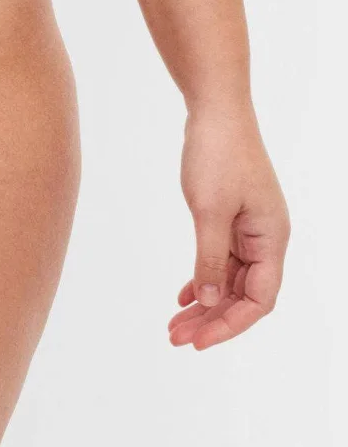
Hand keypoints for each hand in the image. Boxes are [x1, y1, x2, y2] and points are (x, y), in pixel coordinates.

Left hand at [169, 102, 288, 349]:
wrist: (215, 106)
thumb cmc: (218, 153)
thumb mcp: (209, 210)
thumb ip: (210, 260)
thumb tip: (210, 303)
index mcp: (271, 239)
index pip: (259, 300)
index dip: (230, 325)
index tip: (198, 340)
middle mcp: (266, 237)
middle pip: (244, 294)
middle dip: (212, 319)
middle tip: (176, 337)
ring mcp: (250, 226)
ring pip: (230, 278)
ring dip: (205, 302)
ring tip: (174, 323)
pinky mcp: (233, 214)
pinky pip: (222, 257)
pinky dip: (204, 276)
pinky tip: (184, 294)